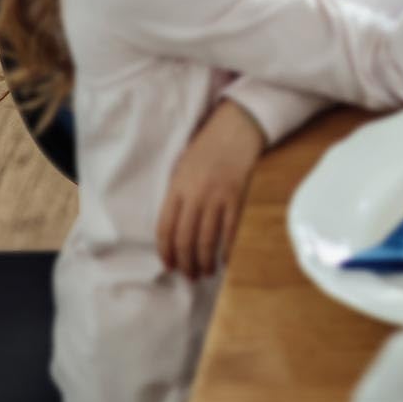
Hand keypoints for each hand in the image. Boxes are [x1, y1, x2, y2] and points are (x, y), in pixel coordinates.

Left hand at [157, 98, 265, 279]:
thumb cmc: (208, 146)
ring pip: (206, 239)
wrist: (237, 126)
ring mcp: (217, 196)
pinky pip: (230, 230)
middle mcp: (194, 195)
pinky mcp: (237, 196)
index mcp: (177, 188)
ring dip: (205, 261)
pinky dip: (227, 249)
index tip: (169, 266)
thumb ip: (177, 195)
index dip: (165, 252)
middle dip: (186, 263)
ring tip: (206, 272)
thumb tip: (174, 228)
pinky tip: (225, 259)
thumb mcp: (183, 168)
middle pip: (185, 239)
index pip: (165, 229)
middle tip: (189, 275)